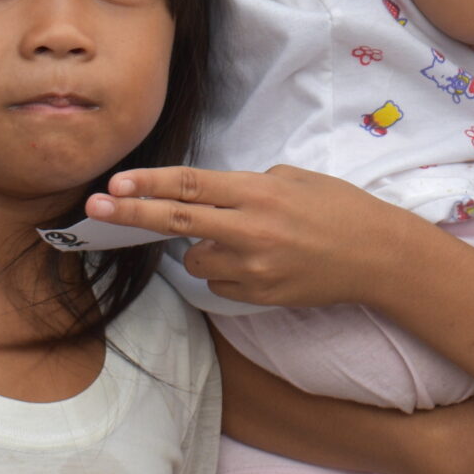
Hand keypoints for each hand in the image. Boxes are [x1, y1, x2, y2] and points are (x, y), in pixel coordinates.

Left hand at [91, 164, 425, 309]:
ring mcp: (254, 268)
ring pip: (197, 260)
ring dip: (201, 248)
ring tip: (241, 239)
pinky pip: (221, 283)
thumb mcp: (294, 179)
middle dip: (132, 214)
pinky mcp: (260, 295)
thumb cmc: (340, 209)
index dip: (149, 185)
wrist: (378, 257)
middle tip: (96, 206)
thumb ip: (248, 186)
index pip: (191, 186)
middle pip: (177, 222)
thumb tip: (210, 196)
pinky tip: (259, 261)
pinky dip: (226, 271)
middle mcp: (251, 230)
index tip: (115, 183)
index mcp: (258, 193)